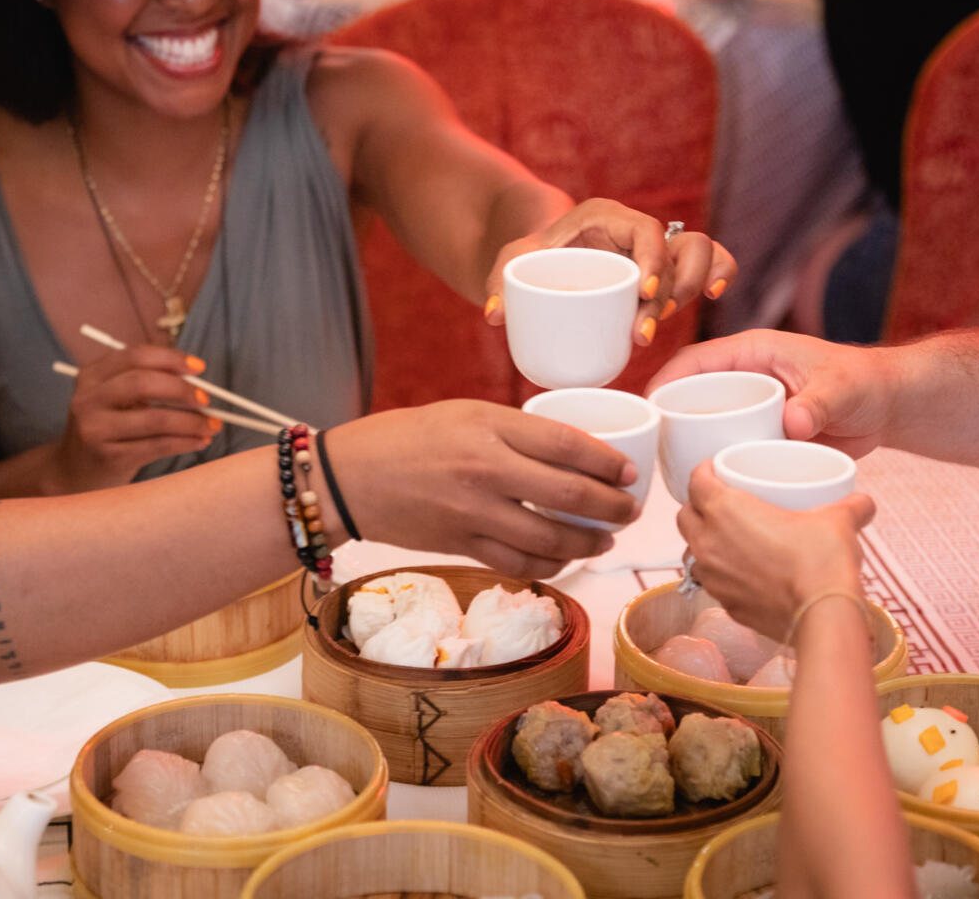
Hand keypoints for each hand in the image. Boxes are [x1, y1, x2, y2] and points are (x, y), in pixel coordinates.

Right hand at [55, 345, 218, 491]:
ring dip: (191, 422)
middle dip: (182, 390)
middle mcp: (88, 400)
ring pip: (155, 418)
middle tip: (206, 400)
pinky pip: (157, 445)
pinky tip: (199, 441)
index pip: (135, 356)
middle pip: (143, 383)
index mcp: (91, 376)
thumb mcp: (113, 400)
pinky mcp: (109, 457)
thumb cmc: (106, 429)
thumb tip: (196, 379)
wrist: (74, 473)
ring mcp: (96, 430)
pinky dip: (185, 442)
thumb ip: (145, 383)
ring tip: (212, 426)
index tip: (199, 368)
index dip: (171, 359)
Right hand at [324, 400, 642, 577]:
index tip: (628, 471)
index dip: (607, 461)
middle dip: (610, 507)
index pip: (565, 444)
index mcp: (488, 427)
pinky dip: (550, 566)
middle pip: (568, 495)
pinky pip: (519, 564)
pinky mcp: (461, 546)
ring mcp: (473, 513)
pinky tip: (564, 559)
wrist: (349, 478)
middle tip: (629, 510)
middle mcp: (484, 470)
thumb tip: (571, 452)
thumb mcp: (464, 413)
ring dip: (587, 543)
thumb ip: (514, 431)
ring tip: (603, 540)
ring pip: (550, 538)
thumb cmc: (405, 437)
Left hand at [483, 199, 737, 345]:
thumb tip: (494, 315)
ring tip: (662, 321)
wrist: (546, 253)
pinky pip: (708, 261)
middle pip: (681, 246)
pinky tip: (713, 297)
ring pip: (702, 251)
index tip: (644, 293)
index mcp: (606, 217)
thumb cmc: (532, 254)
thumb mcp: (511, 261)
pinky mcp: (667, 266)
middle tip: (645, 328)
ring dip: (694, 287)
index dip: (653, 259)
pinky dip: (719, 274)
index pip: (644, 231)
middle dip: (674, 289)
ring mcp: (657, 247)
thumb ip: (498, 283)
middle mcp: (638, 228)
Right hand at [644, 329, 897, 456]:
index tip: (647, 406)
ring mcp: (752, 407)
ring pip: (707, 421)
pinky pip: (728, 443)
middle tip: (650, 445)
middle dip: (666, 416)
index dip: (666, 380)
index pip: (695, 361)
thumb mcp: (841, 389)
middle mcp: (746, 378)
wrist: (888, 407)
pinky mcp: (762, 432)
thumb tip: (792, 425)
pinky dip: (713, 458)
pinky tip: (703, 481)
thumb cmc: (865, 383)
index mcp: (753, 352)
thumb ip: (818, 404)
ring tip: (668, 468)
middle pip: (692, 393)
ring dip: (687, 441)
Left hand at [677, 461, 874, 640]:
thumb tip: (863, 502)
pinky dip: (721, 574)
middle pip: (685, 515)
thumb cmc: (821, 562)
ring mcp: (713, 577)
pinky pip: (711, 582)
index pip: (696, 481)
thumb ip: (849, 506)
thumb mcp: (837, 521)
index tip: (717, 471)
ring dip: (704, 542)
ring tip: (728, 539)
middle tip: (722, 503)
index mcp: (724, 510)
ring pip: (692, 551)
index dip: (704, 472)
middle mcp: (708, 542)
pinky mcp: (725, 604)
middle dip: (698, 506)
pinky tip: (743, 573)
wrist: (822, 615)